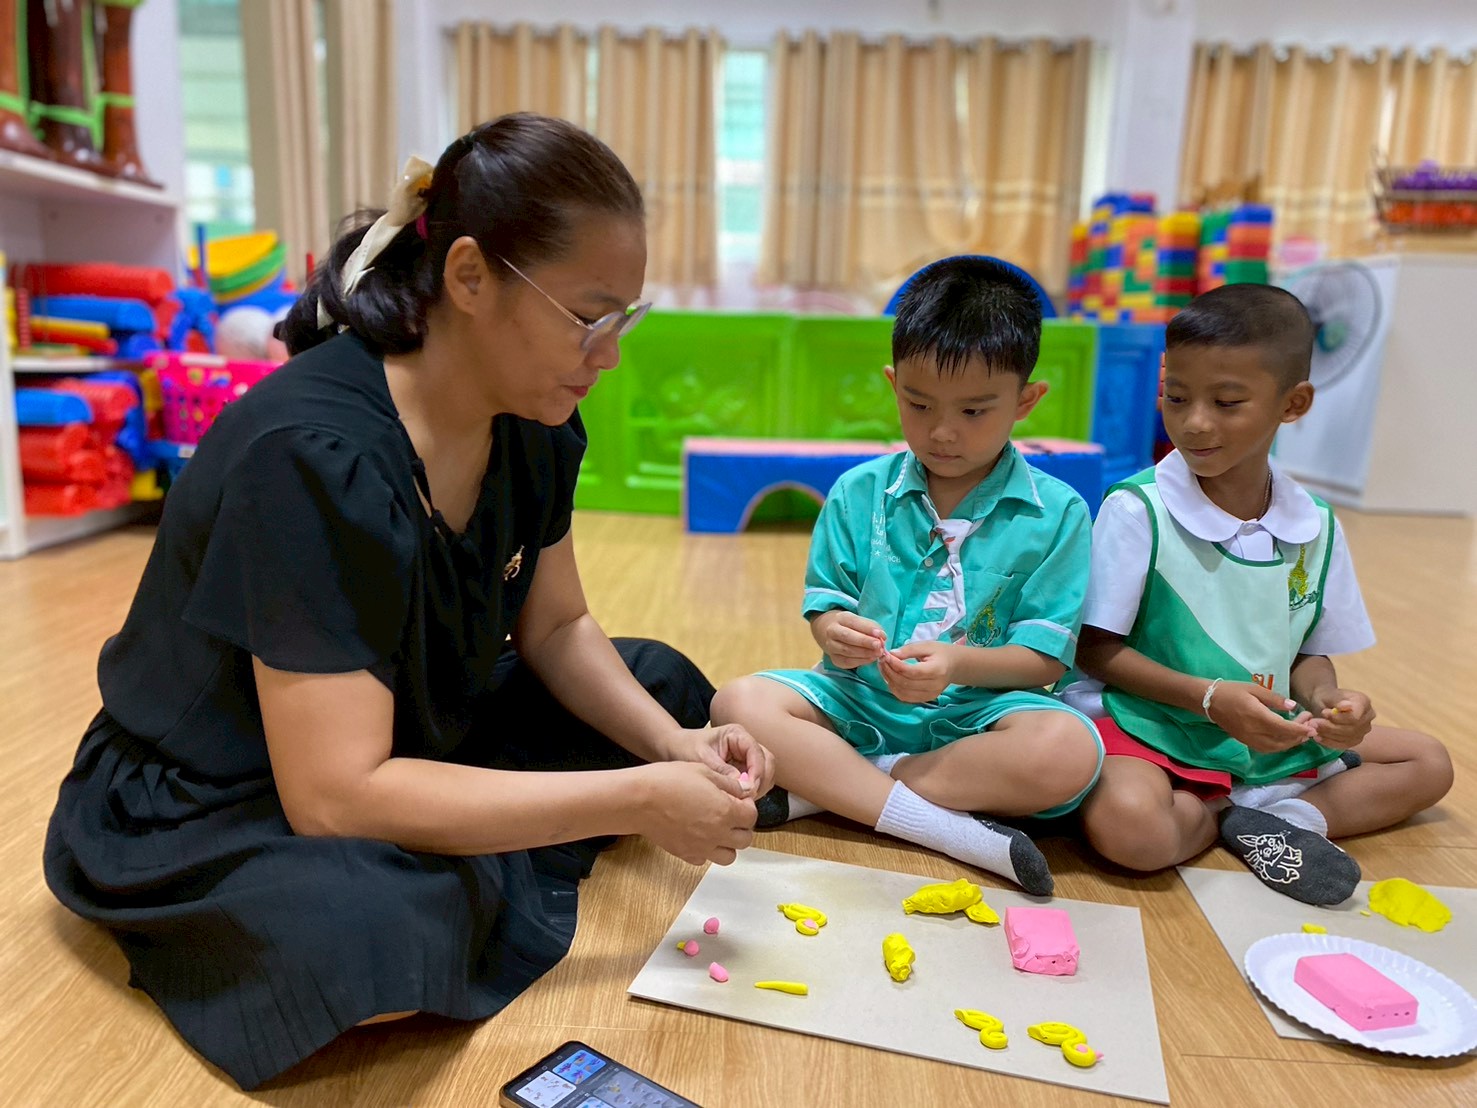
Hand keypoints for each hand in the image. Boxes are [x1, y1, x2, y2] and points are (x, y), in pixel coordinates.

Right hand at [633, 761, 757, 865]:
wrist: (638, 800)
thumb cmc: (667, 781)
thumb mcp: (703, 771)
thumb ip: (728, 784)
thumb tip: (744, 791)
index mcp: (725, 811)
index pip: (752, 816)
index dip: (748, 806)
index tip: (739, 799)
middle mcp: (717, 833)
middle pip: (745, 839)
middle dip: (742, 826)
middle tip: (731, 813)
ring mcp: (701, 847)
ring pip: (729, 856)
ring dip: (728, 843)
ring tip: (717, 828)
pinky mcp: (685, 854)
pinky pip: (705, 859)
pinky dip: (706, 850)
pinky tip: (698, 835)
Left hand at [666, 723, 775, 798]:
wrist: (674, 749)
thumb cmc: (685, 748)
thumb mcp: (701, 758)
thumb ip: (722, 770)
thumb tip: (742, 786)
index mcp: (737, 734)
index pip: (757, 752)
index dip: (757, 771)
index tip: (750, 789)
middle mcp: (745, 744)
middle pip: (767, 761)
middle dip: (761, 780)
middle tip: (749, 797)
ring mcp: (746, 756)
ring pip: (766, 772)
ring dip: (759, 787)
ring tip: (744, 799)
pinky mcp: (743, 768)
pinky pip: (756, 780)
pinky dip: (753, 790)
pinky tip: (741, 798)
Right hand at [816, 611, 886, 669]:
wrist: (834, 634)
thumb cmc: (852, 627)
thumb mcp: (861, 622)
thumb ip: (872, 628)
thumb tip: (882, 637)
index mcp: (840, 618)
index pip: (853, 622)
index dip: (867, 628)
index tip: (880, 634)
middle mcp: (832, 631)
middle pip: (847, 636)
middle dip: (865, 641)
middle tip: (879, 645)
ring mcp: (831, 646)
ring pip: (847, 650)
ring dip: (865, 653)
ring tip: (878, 653)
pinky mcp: (834, 659)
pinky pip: (848, 662)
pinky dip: (861, 661)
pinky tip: (871, 658)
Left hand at [880, 641, 954, 702]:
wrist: (955, 666)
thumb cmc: (940, 653)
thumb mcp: (927, 645)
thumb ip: (909, 650)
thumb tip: (891, 654)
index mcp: (937, 670)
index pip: (912, 672)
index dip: (896, 665)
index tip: (886, 656)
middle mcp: (934, 686)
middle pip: (905, 683)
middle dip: (890, 672)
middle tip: (882, 661)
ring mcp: (930, 695)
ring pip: (903, 693)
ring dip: (889, 681)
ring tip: (884, 668)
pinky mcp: (926, 699)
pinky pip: (905, 698)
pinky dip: (895, 688)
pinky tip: (891, 678)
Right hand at [1207, 680, 1318, 752]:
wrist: (1209, 701)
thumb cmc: (1232, 691)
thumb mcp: (1254, 689)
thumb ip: (1274, 699)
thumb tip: (1293, 707)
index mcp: (1256, 716)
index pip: (1283, 728)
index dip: (1300, 729)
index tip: (1312, 727)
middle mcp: (1253, 731)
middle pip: (1282, 740)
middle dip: (1299, 736)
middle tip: (1309, 726)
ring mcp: (1249, 739)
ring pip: (1276, 747)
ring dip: (1291, 743)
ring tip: (1301, 734)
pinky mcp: (1246, 742)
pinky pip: (1268, 748)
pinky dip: (1280, 746)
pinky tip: (1286, 739)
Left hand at [1306, 687, 1375, 749]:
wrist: (1324, 704)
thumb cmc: (1327, 697)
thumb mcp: (1329, 695)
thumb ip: (1337, 701)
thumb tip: (1347, 706)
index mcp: (1364, 702)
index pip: (1355, 716)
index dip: (1338, 718)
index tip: (1323, 713)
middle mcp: (1368, 717)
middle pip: (1351, 729)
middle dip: (1330, 727)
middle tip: (1312, 723)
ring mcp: (1364, 730)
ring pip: (1347, 738)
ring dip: (1328, 735)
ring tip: (1313, 729)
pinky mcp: (1356, 740)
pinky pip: (1344, 745)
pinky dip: (1329, 742)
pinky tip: (1318, 737)